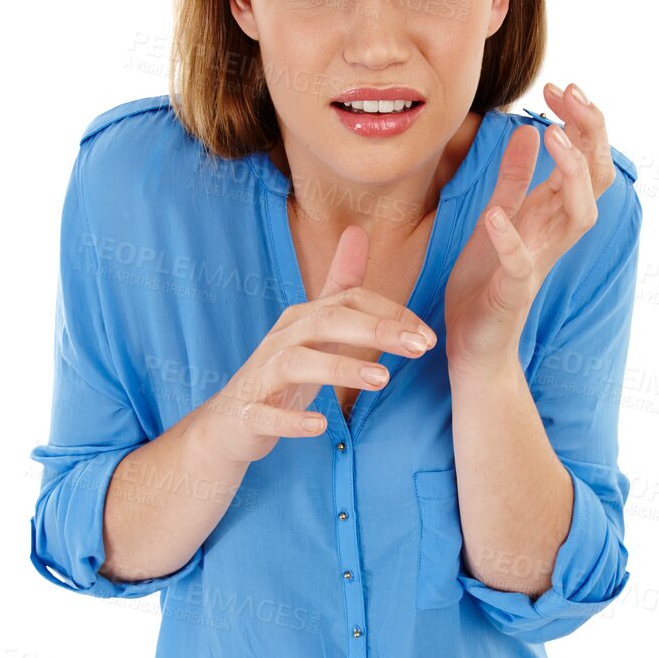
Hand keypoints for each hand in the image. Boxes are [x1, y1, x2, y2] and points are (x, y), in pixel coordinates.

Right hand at [202, 223, 437, 461]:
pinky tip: (320, 426)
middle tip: (419, 347)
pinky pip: (266, 415)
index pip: (349, 300)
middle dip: (374, 330)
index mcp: (301, 318)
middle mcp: (280, 339)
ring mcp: (260, 376)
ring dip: (338, 369)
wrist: (231, 421)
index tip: (427, 336)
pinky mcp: (248, 414)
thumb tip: (358, 231)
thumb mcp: (313, 327)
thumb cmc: (280, 372)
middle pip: (325, 321)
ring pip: (294, 362)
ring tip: (381, 379)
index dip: (390, 313)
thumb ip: (338, 285)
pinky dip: (292, 420)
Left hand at [443, 82, 615, 375]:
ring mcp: (539, 263)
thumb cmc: (485, 284)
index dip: (581, 120)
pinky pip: (521, 264)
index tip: (561, 85)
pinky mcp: (514, 293)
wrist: (472, 345)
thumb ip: (516, 179)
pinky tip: (496, 214)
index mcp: (550, 215)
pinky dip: (511, 238)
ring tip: (553, 137)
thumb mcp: (498, 217)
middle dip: (590, 132)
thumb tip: (530, 130)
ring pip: (580, 216)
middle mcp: (554, 235)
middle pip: (597, 177)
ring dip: (571, 174)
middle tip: (569, 93)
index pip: (586, 158)